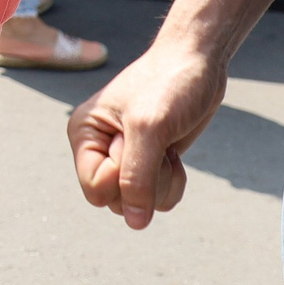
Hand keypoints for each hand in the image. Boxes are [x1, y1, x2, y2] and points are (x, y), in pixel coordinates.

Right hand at [65, 34, 228, 229]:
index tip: (137, 145)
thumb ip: (138, 178)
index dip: (122, 180)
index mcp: (85, 134)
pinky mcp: (149, 161)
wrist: (199, 61)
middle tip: (158, 146)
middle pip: (116, 201)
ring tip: (167, 149)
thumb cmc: (170, 84)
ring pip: (138, 203)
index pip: (95, 189)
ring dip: (162, 184)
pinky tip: (173, 154)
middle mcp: (99, 148)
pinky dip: (171, 183)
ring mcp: (125, 156)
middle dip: (146, 183)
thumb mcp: (150, 129)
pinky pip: (156, 197)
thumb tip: (135, 223)